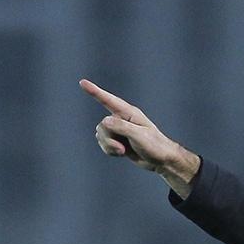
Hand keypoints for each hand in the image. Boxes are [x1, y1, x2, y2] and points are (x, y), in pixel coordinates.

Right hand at [81, 79, 200, 196]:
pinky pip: (103, 144)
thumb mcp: (139, 135)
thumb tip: (104, 122)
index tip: (82, 83)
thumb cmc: (155, 145)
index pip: (108, 100)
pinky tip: (121, 153)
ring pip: (100, 135)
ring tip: (124, 151)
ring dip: (109, 146)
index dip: (95, 91)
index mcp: (128, 112)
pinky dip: (109, 151)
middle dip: (108, 140)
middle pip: (102, 126)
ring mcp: (118, 130)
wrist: (161, 160)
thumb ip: (121, 127)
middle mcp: (121, 119)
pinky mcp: (117, 141)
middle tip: (122, 149)